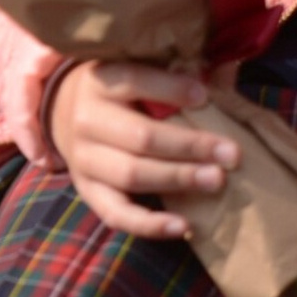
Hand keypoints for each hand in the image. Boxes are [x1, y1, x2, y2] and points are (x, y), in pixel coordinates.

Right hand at [48, 60, 237, 241]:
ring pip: (132, 174)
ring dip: (178, 179)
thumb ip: (178, 73)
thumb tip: (228, 72)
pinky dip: (150, 225)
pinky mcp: (86, 191)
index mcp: (100, 80)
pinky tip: (184, 227)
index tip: (205, 97)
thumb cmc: (120, 91)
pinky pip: (117, 214)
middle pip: (141, 136)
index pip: (135, 81)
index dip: (170, 89)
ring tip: (216, 180)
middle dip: (190, 146)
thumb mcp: (136, 69)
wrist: (65, 112)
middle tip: (231, 154)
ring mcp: (83, 159)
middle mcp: (86, 119)